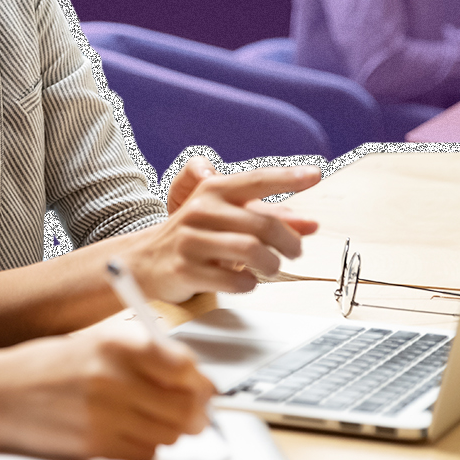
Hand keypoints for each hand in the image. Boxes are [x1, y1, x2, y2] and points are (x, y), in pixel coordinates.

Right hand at [0, 325, 213, 459]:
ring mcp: (104, 413)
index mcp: (114, 345)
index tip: (199, 387)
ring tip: (142, 420)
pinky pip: (144, 453)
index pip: (182, 365)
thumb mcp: (91, 345)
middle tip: (188, 414)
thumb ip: (139, 356)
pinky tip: (122, 434)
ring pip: (168, 434)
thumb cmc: (43, 368)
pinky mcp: (95, 444)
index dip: (198, 380)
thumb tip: (190, 378)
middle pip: (184, 406)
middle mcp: (112, 377)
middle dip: (192, 413)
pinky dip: (142, 448)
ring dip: (165, 431)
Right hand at [133, 161, 320, 302]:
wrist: (145, 261)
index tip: (314, 175)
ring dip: (271, 264)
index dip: (287, 177)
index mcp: (213, 191)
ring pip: (251, 250)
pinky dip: (249, 284)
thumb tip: (311, 225)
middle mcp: (200, 210)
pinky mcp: (185, 268)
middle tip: (295, 251)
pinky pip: (234, 279)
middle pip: (263, 223)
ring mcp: (190, 239)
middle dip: (289, 242)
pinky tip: (245, 281)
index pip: (255, 179)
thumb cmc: (196, 237)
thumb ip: (269, 219)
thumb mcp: (228, 219)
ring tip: (271, 267)